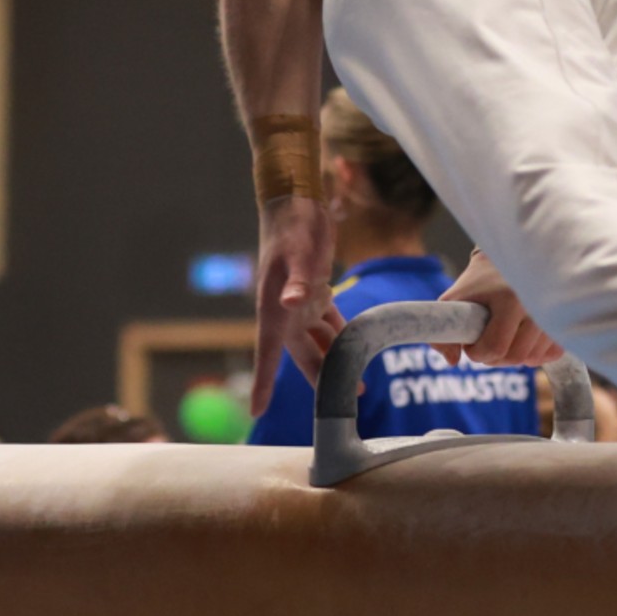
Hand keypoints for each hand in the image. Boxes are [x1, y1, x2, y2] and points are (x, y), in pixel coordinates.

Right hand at [251, 197, 340, 415]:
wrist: (297, 202)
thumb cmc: (290, 227)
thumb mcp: (295, 252)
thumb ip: (295, 280)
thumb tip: (291, 304)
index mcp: (273, 309)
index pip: (267, 354)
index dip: (262, 383)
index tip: (256, 412)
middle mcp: (285, 312)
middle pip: (301, 356)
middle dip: (319, 380)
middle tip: (342, 404)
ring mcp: (301, 303)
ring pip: (319, 343)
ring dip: (336, 361)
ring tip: (358, 385)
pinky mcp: (317, 290)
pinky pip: (331, 322)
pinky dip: (343, 335)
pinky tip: (360, 347)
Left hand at [440, 251, 562, 367]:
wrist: (510, 257)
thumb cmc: (478, 281)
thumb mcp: (454, 299)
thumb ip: (444, 332)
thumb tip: (453, 362)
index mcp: (509, 300)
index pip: (495, 347)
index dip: (477, 352)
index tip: (470, 341)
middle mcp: (536, 306)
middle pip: (516, 357)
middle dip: (494, 358)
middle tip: (485, 342)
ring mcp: (552, 314)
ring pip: (533, 358)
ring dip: (514, 356)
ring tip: (503, 338)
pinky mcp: (562, 320)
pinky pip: (551, 353)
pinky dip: (536, 354)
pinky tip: (523, 341)